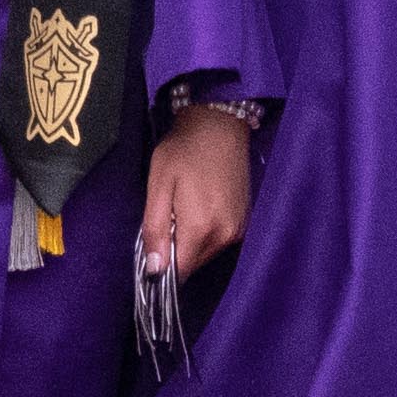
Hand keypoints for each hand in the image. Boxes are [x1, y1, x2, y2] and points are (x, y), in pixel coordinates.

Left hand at [135, 94, 255, 278]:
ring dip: (189, 241)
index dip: (160, 267)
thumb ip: (155, 229)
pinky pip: (218, 241)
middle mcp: (225, 235)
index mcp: (202, 228)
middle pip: (192, 264)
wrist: (218, 124)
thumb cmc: (183, 150)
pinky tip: (200, 206)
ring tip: (184, 207)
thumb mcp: (158, 185)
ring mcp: (239, 229)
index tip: (152, 246)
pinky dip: (205, 233)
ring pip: (205, 254)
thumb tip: (154, 269)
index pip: (179, 272)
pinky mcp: (245, 222)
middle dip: (175, 250)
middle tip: (168, 215)